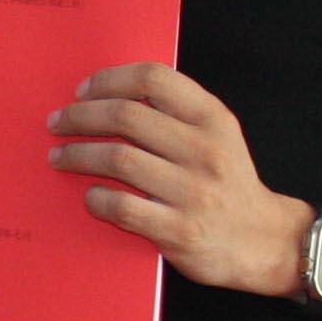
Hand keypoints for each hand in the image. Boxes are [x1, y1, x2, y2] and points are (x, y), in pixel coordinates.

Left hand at [45, 62, 311, 297]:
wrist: (264, 242)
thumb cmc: (227, 183)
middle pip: (126, 116)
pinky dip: (97, 198)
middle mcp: (205, 150)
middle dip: (81, 116)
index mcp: (213, 118)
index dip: (109, 79)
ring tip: (59, 156)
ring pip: (118, 158)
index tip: (82, 91)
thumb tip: (106, 94)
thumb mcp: (218, 135)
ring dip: (78, 154)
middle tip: (57, 122)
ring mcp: (193, 191)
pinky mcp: (180, 230)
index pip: (153, 78)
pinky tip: (90, 196)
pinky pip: (122, 207)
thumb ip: (176, 112)